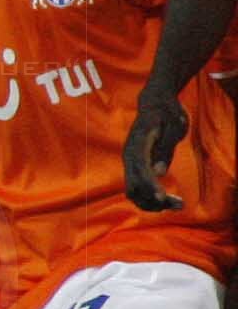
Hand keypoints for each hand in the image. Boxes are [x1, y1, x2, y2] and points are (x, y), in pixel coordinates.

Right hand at [126, 93, 188, 211]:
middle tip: (180, 205)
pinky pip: (136, 186)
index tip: (163, 199)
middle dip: (154, 199)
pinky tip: (166, 199)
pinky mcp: (134, 165)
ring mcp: (129, 161)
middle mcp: (129, 154)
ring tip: (176, 205)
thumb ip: (166, 149)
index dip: (150, 185)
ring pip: (133, 189)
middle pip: (134, 184)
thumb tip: (159, 172)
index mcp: (138, 142)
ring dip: (151, 202)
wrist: (154, 103)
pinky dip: (149, 196)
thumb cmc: (167, 113)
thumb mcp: (175, 126)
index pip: (141, 168)